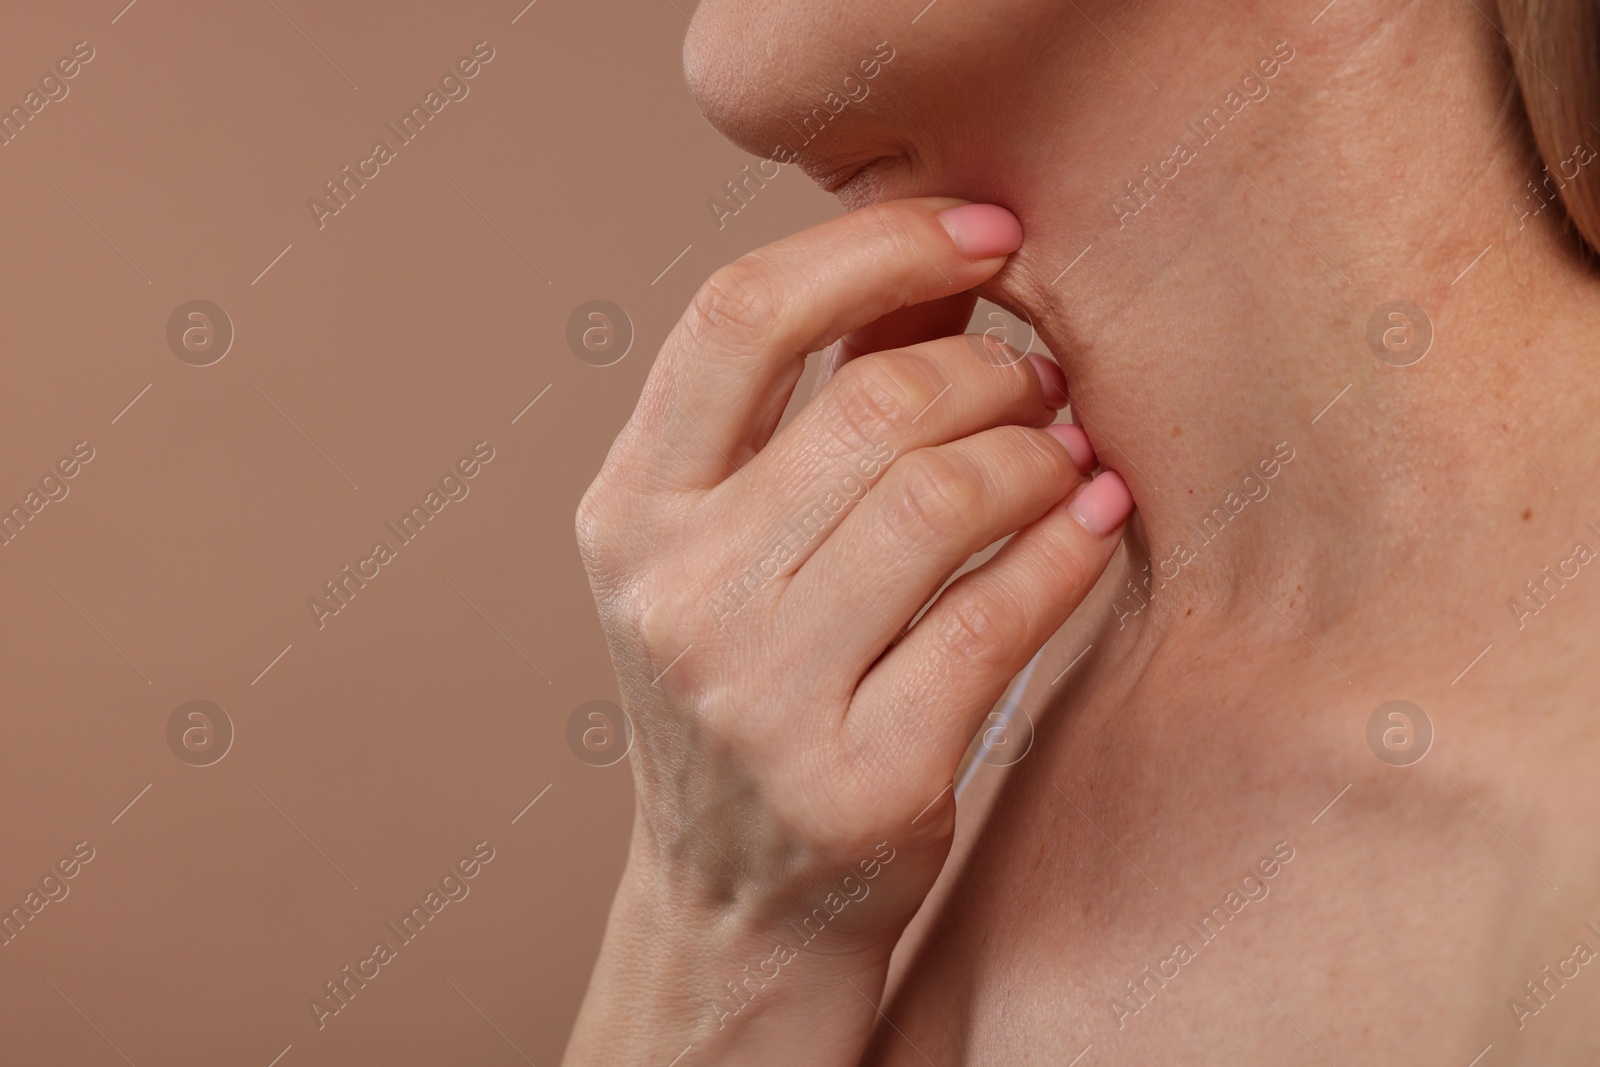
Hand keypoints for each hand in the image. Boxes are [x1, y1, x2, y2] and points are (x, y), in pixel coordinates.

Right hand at [565, 198, 1132, 1064]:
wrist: (737, 903)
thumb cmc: (751, 691)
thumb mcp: (729, 548)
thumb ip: (808, 409)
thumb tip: (936, 268)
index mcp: (627, 513)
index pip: (737, 317)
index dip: (875, 247)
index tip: (983, 234)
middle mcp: (674, 596)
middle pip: (872, 405)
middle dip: (994, 369)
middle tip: (1042, 379)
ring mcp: (758, 696)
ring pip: (944, 500)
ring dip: (1040, 457)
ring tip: (1067, 458)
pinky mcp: (860, 780)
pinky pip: (998, 617)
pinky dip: (1067, 554)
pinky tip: (1091, 529)